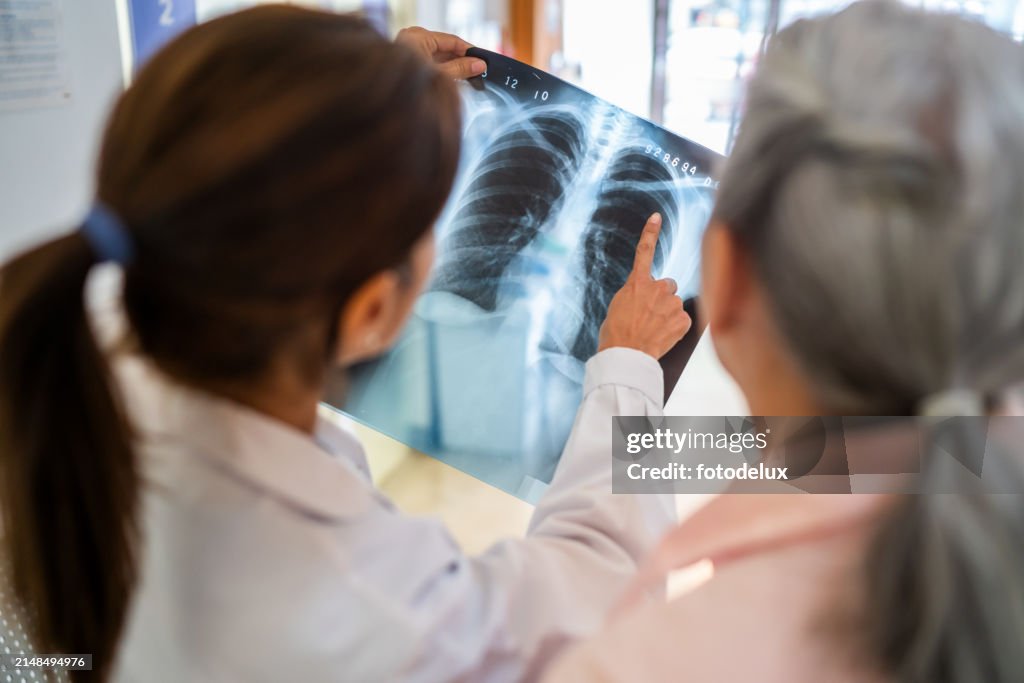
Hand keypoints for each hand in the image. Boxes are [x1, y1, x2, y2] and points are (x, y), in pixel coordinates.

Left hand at [396, 27, 486, 79]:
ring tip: (470, 76)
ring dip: (454, 66)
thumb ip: (460, 68)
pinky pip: (432, 64)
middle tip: (479, 69)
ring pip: (439, 57)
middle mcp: (413, 41)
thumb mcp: (440, 75)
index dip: (468, 50)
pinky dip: (444, 70)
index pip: (451, 40)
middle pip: (445, 48)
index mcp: (418, 37)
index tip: (482, 59)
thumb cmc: (408, 85)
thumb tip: (479, 65)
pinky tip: (455, 78)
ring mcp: (410, 52)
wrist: (389, 105)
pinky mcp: (410, 65)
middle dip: (462, 60)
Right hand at [597, 213, 691, 358]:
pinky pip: (683, 319)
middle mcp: (657, 288)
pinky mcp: (683, 319)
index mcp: (636, 283)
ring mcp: (672, 303)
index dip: (650, 232)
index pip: (644, 251)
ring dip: (668, 313)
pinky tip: (663, 336)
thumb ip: (634, 295)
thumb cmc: (616, 335)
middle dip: (662, 296)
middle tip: (650, 314)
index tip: (656, 217)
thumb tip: (642, 299)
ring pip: (675, 304)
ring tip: (654, 329)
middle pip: (667, 285)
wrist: (626, 355)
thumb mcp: (618, 307)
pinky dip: (676, 328)